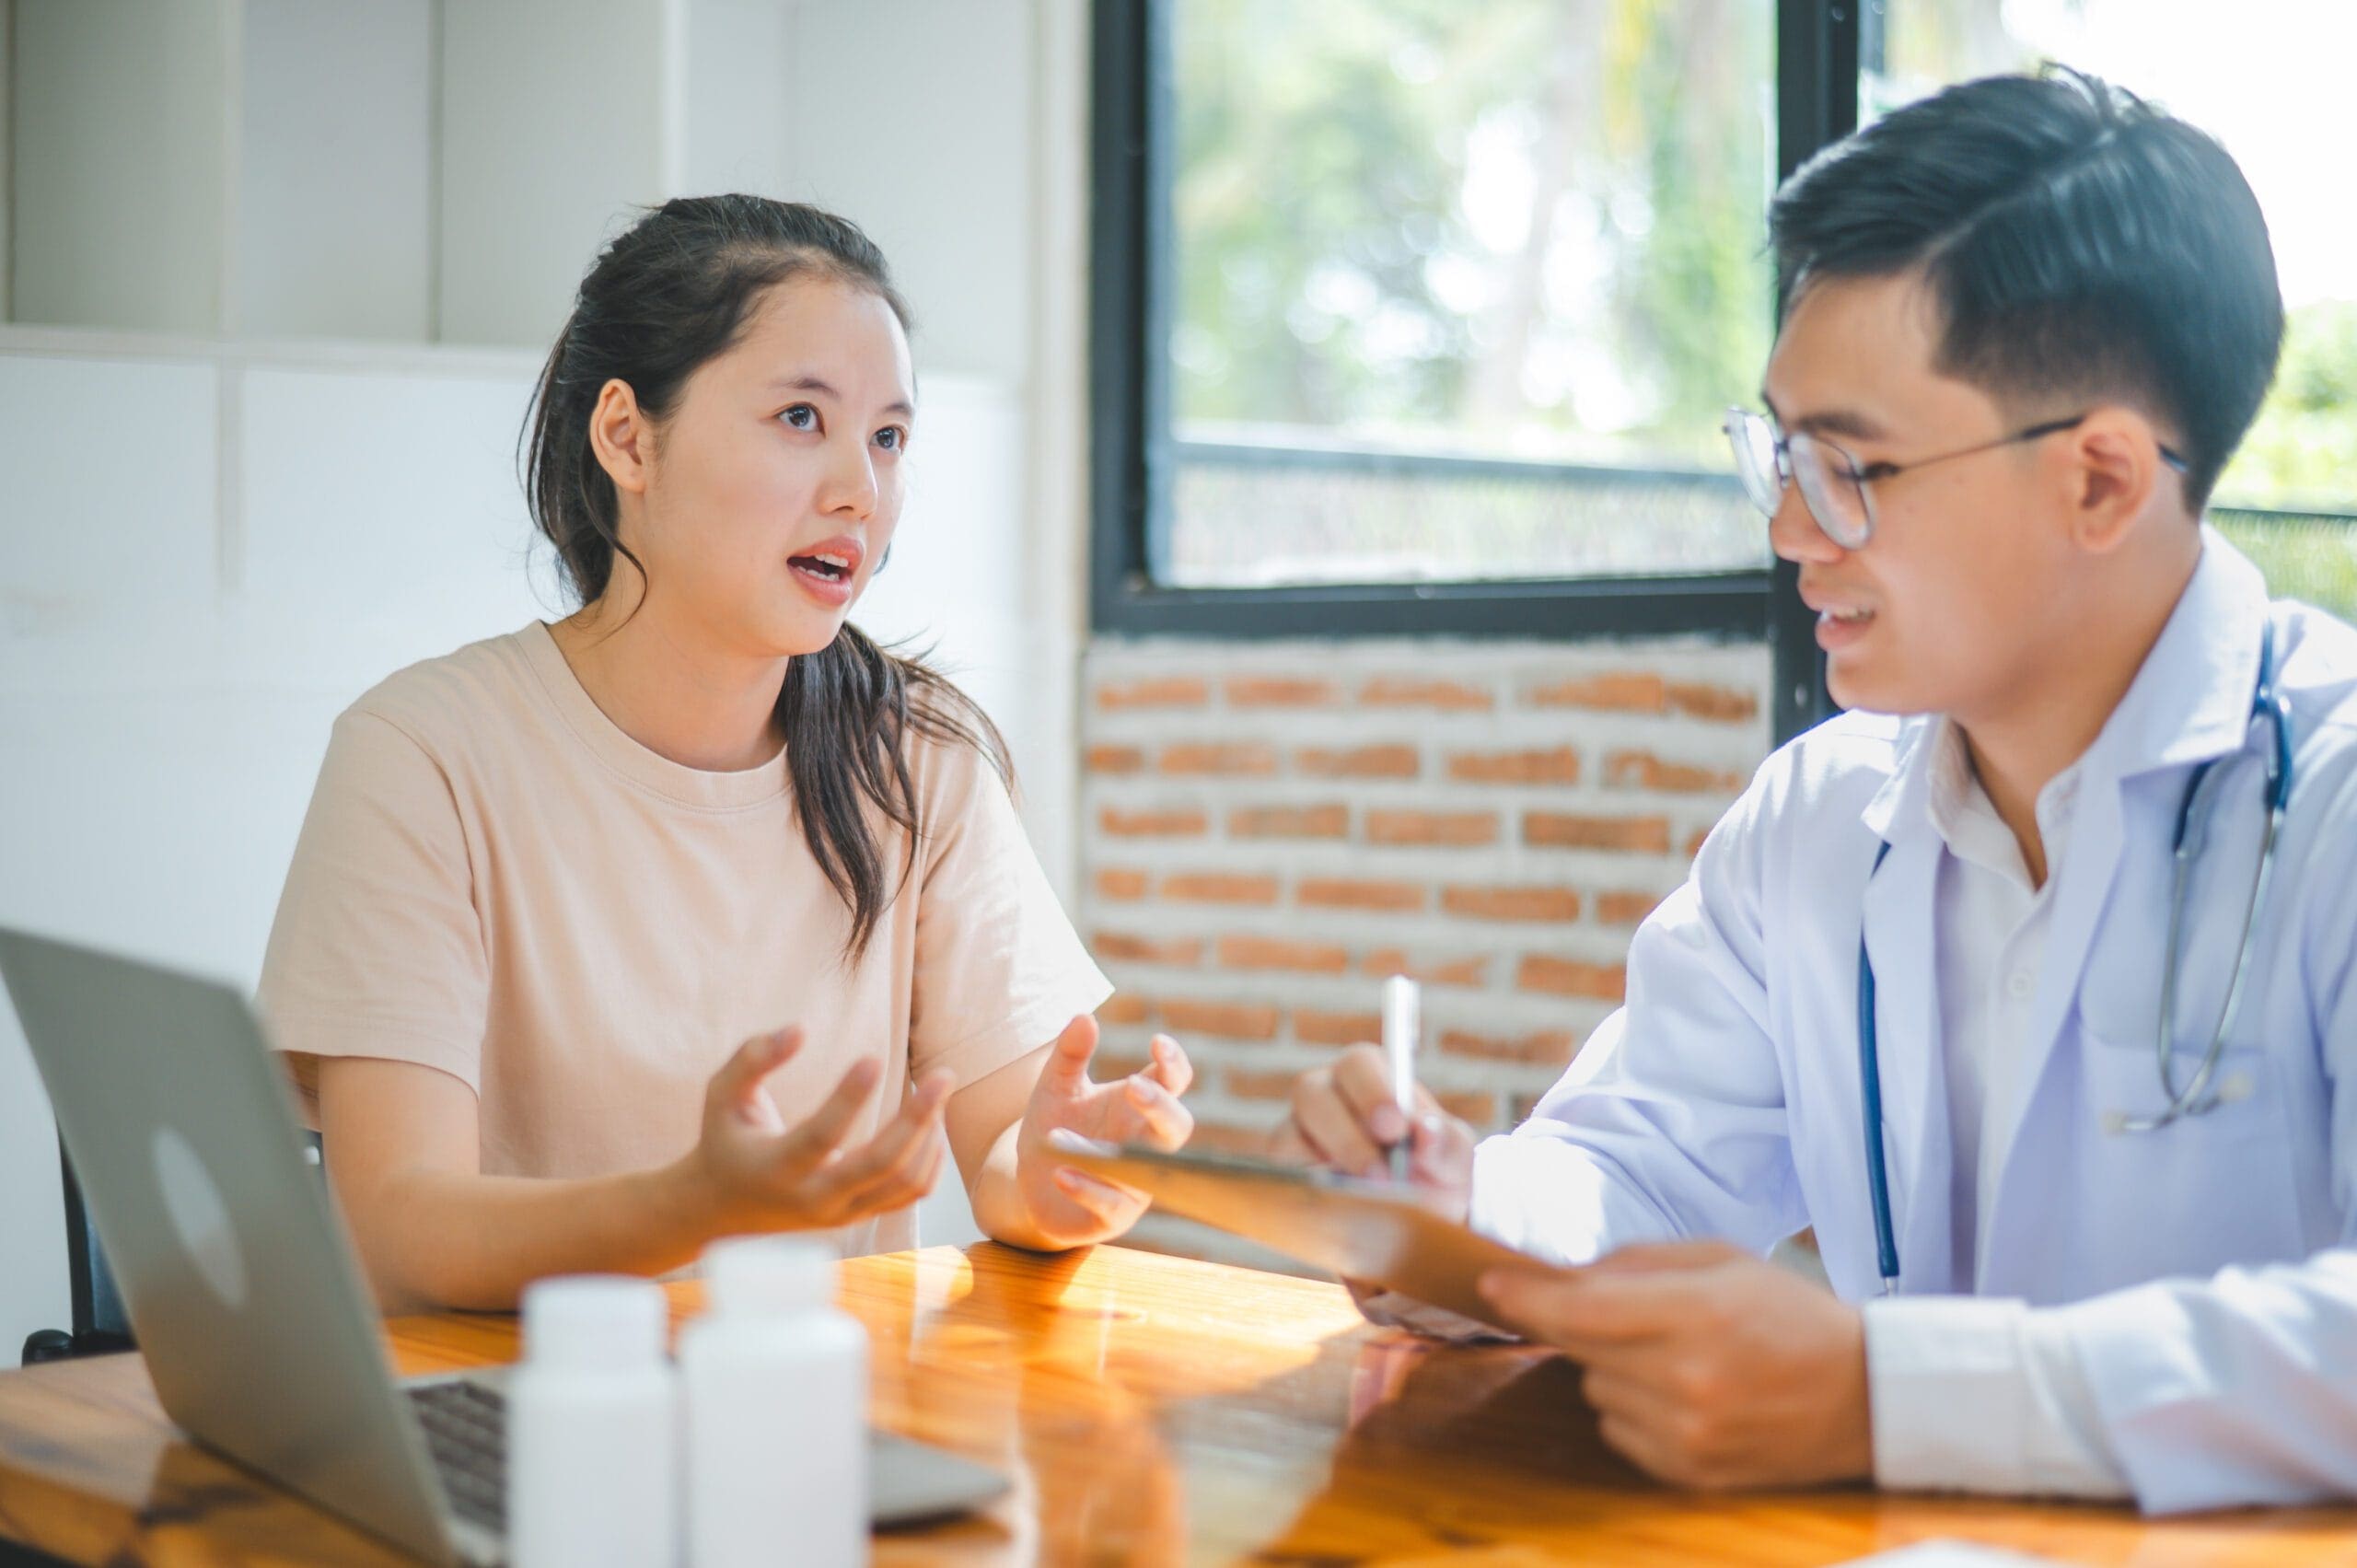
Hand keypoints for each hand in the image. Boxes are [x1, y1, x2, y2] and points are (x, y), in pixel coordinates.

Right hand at [680, 1026, 952, 1236]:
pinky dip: (930, 1160)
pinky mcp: (859, 1216)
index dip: (848, 1098)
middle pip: (880, 1165)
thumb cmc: (726, 1140)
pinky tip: (932, 1125)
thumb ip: (752, 1058)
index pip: (820, 1136)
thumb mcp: (721, 1095)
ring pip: (904, 1182)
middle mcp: (812, 1198)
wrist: (723, 1210)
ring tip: (936, 1092)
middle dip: (918, 1119)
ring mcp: (841, 1213)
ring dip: (929, 1135)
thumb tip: (799, 1030)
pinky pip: (910, 1194)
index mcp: (775, 1168)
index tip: (874, 1057)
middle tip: (944, 1075)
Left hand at [1013, 1016, 1193, 1248]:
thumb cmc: (1055, 1128)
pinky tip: (1062, 1174)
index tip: (1159, 1043)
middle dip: (1163, 1107)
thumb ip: (1070, 1054)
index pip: (1173, 1083)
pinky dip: (1088, 1189)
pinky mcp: (1112, 1217)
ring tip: (1061, 1136)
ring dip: (1109, 1152)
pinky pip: (1111, 1205)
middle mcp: (1145, 1145)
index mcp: (1137, 1108)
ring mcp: (1134, 1183)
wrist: (1029, 1183)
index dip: (1174, 1064)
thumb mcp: (1055, 1087)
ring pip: (1145, 1170)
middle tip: (1134, 1086)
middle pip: (1178, 1127)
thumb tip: (1084, 1017)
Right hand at [1269, 1043, 1475, 1216]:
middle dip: (1346, 1134)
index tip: (1395, 1128)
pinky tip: (1340, 1209)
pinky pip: (1280, 1176)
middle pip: (1310, 1090)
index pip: (1359, 1064)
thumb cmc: (1433, 1174)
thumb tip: (1426, 1131)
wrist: (1417, 1221)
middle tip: (1382, 1174)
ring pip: (1288, 1135)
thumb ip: (1447, 1143)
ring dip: (1327, 1172)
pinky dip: (1308, 1192)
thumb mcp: (1454, 1159)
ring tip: (1369, 1198)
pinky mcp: (1285, 1173)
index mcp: (1371, 1076)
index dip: (1372, 1091)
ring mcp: (1299, 1132)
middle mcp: (1327, 1095)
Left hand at [1478, 1240, 1872, 1490]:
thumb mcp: (1721, 1261)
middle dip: (1582, 1323)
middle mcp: (1687, 1381)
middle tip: (1630, 1314)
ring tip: (1678, 1357)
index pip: (1584, 1310)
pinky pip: (1618, 1431)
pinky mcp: (1689, 1473)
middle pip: (1581, 1348)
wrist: (1864, 1397)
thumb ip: (1638, 1263)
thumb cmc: (1788, 1314)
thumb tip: (1565, 1276)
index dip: (1529, 1296)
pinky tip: (1683, 1395)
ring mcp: (1687, 1434)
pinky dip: (1632, 1408)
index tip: (1492, 1282)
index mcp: (1697, 1315)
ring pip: (1596, 1389)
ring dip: (1613, 1368)